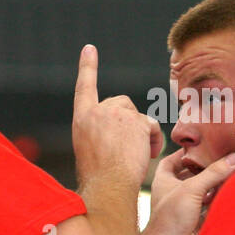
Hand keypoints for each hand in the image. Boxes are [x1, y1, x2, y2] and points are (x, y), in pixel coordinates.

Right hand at [72, 45, 163, 187]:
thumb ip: (100, 133)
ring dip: (141, 134)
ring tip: (136, 156)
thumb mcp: (89, 151)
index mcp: (82, 118)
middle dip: (129, 123)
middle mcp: (98, 111)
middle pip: (122, 104)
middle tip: (128, 149)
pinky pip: (151, 126)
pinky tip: (147, 155)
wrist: (107, 186)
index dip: (88, 67)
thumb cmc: (99, 178)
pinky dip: (153, 140)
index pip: (85, 87)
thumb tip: (118, 134)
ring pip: (138, 117)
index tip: (89, 49)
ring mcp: (117, 114)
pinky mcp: (136, 121)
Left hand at [141, 148, 234, 234]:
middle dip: (208, 166)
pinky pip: (212, 206)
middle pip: (192, 174)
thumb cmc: (169, 219)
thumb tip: (234, 157)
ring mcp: (187, 207)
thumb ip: (213, 173)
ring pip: (204, 190)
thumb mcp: (191, 189)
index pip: (173, 160)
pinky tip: (234, 192)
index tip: (203, 144)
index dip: (186, 152)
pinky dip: (221, 199)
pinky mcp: (198, 221)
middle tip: (226, 155)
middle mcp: (175, 192)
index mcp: (164, 180)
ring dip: (217, 183)